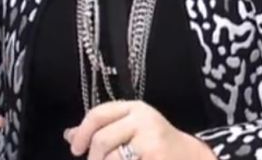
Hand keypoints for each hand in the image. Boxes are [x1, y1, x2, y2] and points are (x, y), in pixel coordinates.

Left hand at [64, 101, 215, 159]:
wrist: (191, 158)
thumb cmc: (156, 144)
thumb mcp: (130, 129)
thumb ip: (102, 130)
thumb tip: (69, 135)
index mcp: (134, 108)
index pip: (98, 115)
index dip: (82, 133)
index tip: (75, 150)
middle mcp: (143, 119)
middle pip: (102, 140)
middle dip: (94, 158)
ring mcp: (151, 140)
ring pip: (111, 159)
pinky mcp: (154, 157)